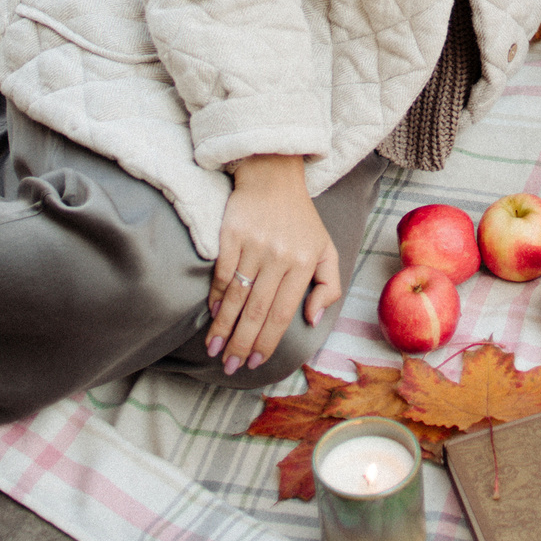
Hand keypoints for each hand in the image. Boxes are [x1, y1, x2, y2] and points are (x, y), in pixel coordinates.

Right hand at [207, 155, 341, 374]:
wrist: (274, 175)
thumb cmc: (301, 219)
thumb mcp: (326, 249)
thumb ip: (329, 286)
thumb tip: (313, 319)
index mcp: (303, 263)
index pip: (282, 313)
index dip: (268, 341)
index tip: (257, 361)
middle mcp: (279, 256)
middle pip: (258, 311)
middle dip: (242, 344)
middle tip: (231, 365)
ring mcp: (254, 245)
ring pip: (237, 297)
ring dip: (223, 327)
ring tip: (214, 349)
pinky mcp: (232, 234)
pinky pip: (222, 273)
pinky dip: (216, 296)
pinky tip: (211, 315)